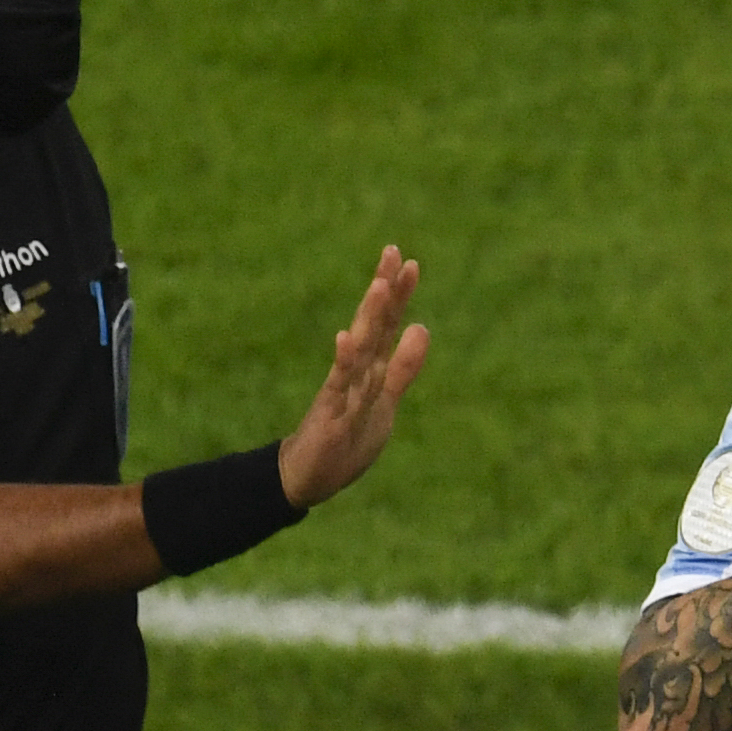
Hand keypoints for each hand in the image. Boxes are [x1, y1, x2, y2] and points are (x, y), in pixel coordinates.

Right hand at [279, 246, 431, 506]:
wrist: (308, 477)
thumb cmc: (347, 438)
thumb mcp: (385, 402)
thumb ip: (403, 368)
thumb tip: (422, 327)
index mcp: (369, 370)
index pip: (386, 326)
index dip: (398, 296)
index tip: (410, 263)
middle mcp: (354, 372)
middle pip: (372, 326)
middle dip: (384, 292)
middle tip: (393, 252)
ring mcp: (341, 391)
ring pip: (359, 350)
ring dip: (368, 318)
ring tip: (379, 286)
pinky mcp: (330, 414)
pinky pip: (339, 386)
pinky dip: (343, 362)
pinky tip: (346, 338)